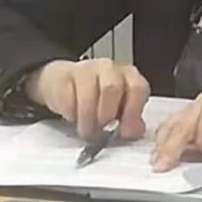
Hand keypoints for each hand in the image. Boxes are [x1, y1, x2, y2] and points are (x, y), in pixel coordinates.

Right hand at [24, 59, 149, 140]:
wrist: (65, 84)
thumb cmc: (97, 99)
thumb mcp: (118, 109)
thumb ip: (129, 120)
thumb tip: (135, 130)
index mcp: (128, 75)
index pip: (138, 88)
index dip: (132, 112)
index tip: (125, 132)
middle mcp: (109, 68)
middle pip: (112, 88)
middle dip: (106, 115)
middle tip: (101, 131)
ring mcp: (85, 69)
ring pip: (89, 95)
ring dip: (87, 119)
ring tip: (87, 131)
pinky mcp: (64, 75)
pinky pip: (68, 97)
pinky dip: (71, 114)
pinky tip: (73, 117)